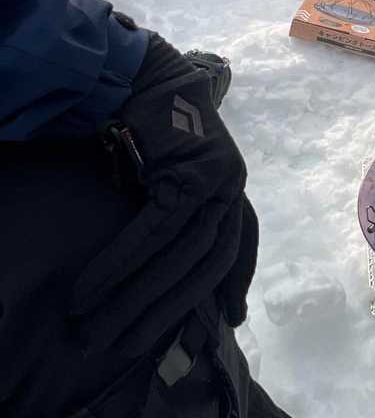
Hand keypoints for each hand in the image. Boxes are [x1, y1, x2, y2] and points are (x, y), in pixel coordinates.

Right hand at [69, 35, 258, 356]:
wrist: (139, 71)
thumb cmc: (146, 126)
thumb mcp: (169, 175)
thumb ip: (176, 212)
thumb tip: (164, 268)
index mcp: (231, 184)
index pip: (240, 245)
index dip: (236, 283)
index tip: (231, 320)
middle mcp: (232, 183)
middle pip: (206, 263)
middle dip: (166, 310)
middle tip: (124, 346)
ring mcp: (215, 179)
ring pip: (179, 256)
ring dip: (135, 298)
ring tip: (96, 329)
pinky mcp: (186, 173)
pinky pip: (153, 232)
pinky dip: (120, 266)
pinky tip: (91, 291)